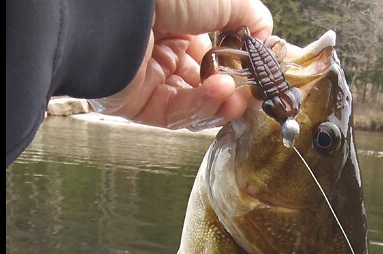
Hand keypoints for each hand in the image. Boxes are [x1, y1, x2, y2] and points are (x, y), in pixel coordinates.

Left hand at [92, 0, 273, 129]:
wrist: (118, 8)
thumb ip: (249, 18)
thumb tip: (264, 39)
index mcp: (176, 25)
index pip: (212, 54)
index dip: (235, 66)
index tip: (257, 73)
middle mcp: (159, 51)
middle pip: (202, 84)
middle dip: (230, 92)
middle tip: (251, 94)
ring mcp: (146, 78)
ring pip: (191, 104)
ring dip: (219, 102)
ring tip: (237, 98)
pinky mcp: (134, 103)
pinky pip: (174, 114)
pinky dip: (201, 107)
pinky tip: (220, 95)